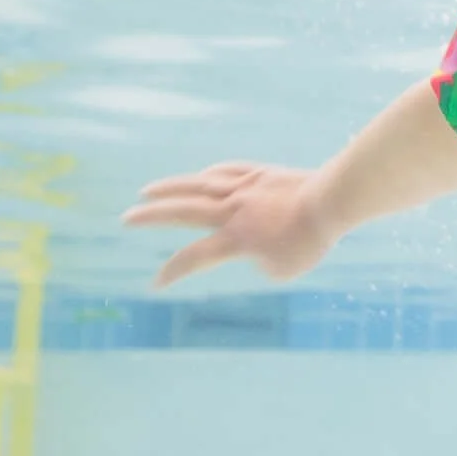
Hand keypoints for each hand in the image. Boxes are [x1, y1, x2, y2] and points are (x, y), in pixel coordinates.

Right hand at [123, 163, 336, 287]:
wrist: (330, 200)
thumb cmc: (309, 240)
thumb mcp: (282, 270)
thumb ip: (261, 265)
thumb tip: (256, 253)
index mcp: (235, 238)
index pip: (193, 257)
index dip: (172, 272)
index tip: (155, 283)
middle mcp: (232, 210)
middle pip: (182, 212)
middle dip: (151, 217)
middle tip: (125, 218)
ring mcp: (244, 187)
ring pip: (198, 185)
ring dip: (170, 188)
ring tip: (147, 191)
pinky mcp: (260, 174)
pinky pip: (229, 172)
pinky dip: (212, 174)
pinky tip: (204, 175)